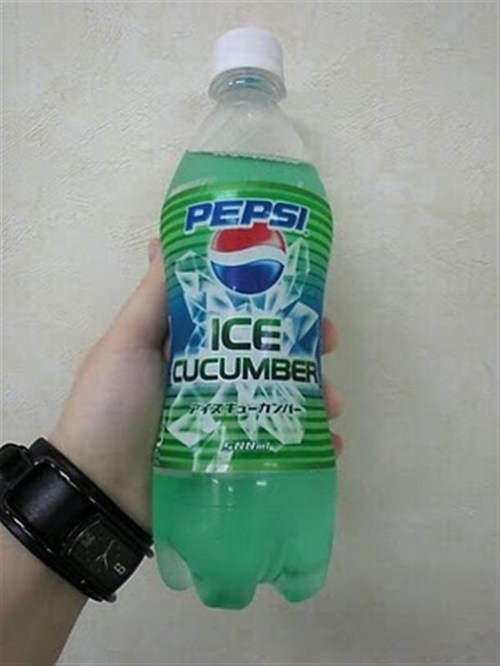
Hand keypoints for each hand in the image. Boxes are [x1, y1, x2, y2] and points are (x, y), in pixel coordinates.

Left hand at [51, 239, 342, 530]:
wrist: (99, 492)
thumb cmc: (111, 408)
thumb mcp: (127, 343)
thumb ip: (152, 297)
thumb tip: (162, 239)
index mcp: (191, 348)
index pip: (243, 317)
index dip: (277, 303)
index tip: (307, 296)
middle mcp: (214, 379)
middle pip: (271, 357)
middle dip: (307, 349)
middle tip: (330, 348)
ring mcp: (228, 422)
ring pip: (283, 399)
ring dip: (317, 396)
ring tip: (333, 406)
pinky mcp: (237, 460)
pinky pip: (282, 448)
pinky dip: (310, 446)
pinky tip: (329, 445)